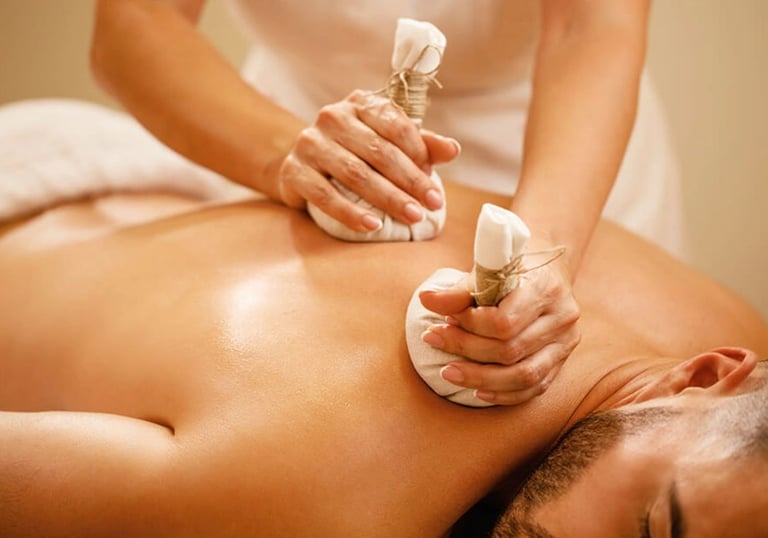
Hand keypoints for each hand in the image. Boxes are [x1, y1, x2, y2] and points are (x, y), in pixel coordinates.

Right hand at [276, 90, 459, 231]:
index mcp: (360, 104)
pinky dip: (350, 213)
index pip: (396, 124)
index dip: (419, 153)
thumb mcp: (387, 143)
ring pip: (355, 173)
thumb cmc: (354, 152)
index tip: (434, 180)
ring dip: (387, 198)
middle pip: (379, 151)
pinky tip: (372, 226)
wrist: (301, 165)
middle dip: (410, 181)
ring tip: (412, 217)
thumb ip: (421, 145)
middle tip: (433, 205)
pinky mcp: (293, 170)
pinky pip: (324, 195)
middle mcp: (332, 117)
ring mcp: (310, 143)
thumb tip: (453, 150)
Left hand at [418, 253, 580, 404]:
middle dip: (466, 349)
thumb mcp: (488, 268)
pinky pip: (534, 387)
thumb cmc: (513, 265)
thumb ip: (459, 289)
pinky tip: (478, 390)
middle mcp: (562, 316)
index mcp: (546, 287)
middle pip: (510, 350)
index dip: (469, 326)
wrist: (547, 266)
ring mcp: (566, 342)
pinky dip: (504, 394)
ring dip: (481, 379)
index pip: (503, 322)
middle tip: (434, 340)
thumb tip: (426, 300)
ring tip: (448, 372)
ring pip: (524, 375)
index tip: (445, 319)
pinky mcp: (562, 360)